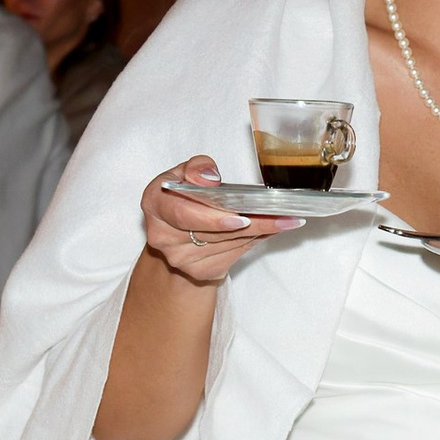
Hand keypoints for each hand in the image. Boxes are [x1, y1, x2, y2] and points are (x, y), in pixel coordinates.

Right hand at [139, 154, 298, 288]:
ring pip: (229, 244)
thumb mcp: (186, 172)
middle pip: (213, 232)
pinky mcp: (200, 271)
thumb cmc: (184, 195)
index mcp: (155, 203)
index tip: (242, 217)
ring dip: (259, 232)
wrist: (177, 231)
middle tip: (282, 215)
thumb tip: (209, 179)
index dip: (213, 217)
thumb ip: (197, 168)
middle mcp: (163, 235)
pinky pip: (234, 255)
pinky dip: (254, 241)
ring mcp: (181, 258)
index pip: (182, 213)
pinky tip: (268, 229)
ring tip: (284, 219)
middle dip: (252, 223)